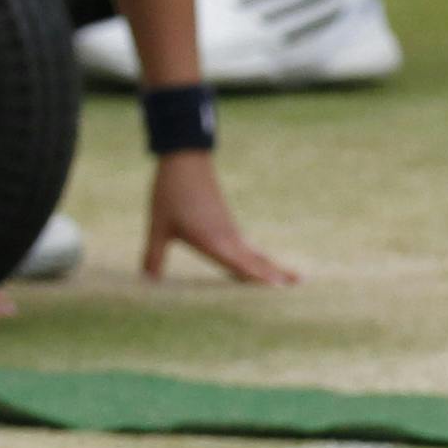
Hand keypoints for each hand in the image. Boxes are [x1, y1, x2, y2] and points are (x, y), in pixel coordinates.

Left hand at [145, 151, 298, 285]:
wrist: (185, 161)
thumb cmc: (170, 193)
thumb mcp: (158, 227)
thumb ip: (154, 255)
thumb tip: (146, 281)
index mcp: (213, 240)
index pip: (240, 265)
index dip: (259, 277)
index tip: (280, 287)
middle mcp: (226, 236)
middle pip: (255, 259)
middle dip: (276, 272)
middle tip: (300, 284)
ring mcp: (228, 228)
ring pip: (252, 252)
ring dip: (270, 265)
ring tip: (289, 278)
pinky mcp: (225, 221)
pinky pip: (244, 245)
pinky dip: (256, 256)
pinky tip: (259, 261)